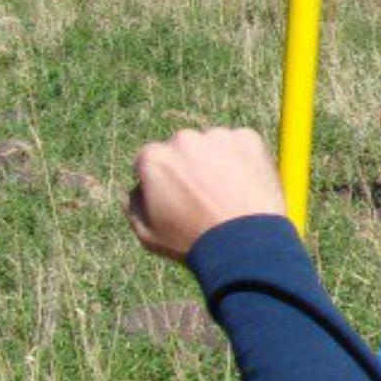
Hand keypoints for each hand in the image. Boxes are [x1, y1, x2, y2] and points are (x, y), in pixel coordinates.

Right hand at [128, 128, 287, 262]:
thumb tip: (138, 187)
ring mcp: (217, 137)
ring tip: (226, 194)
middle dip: (188, 167)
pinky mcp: (247, 138)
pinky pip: (239, 145)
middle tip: (204, 196)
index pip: (150, 161)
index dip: (161, 182)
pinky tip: (245, 186)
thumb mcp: (147, 233)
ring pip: (211, 146)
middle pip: (182, 150)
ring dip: (215, 161)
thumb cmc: (192, 241)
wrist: (244, 243)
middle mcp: (183, 140)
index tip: (175, 199)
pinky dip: (242, 160)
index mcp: (153, 158)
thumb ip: (133, 204)